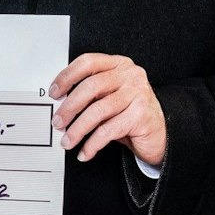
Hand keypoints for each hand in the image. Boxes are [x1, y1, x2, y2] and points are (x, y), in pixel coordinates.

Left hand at [50, 53, 166, 165]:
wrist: (160, 132)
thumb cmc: (130, 113)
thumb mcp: (109, 97)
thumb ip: (90, 94)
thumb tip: (60, 104)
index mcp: (119, 64)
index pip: (88, 62)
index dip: (67, 76)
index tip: (54, 93)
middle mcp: (130, 75)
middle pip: (91, 87)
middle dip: (69, 107)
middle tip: (58, 122)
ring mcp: (138, 94)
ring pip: (98, 111)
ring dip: (77, 129)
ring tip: (67, 141)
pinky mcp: (141, 116)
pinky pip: (108, 131)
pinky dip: (92, 144)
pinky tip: (84, 152)